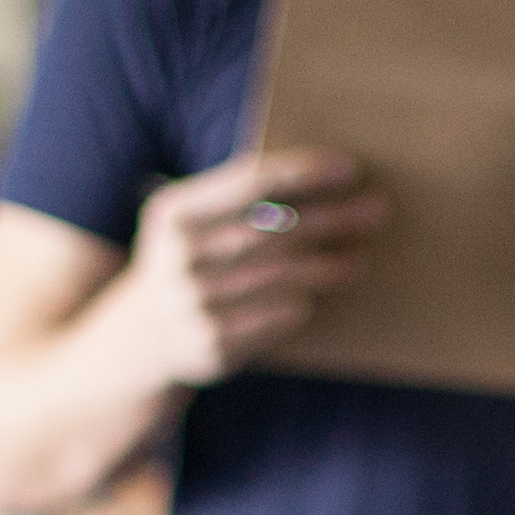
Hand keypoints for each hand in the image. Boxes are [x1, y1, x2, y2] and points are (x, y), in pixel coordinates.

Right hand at [113, 150, 383, 388]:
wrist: (138, 339)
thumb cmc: (185, 263)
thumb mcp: (188, 224)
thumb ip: (235, 199)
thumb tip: (320, 176)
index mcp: (173, 213)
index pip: (248, 182)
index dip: (302, 172)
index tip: (348, 167)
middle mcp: (178, 258)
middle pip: (272, 232)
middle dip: (330, 219)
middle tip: (376, 210)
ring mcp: (192, 306)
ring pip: (278, 278)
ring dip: (327, 266)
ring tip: (360, 256)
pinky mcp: (211, 347)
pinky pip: (270, 320)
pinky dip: (299, 307)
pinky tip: (321, 297)